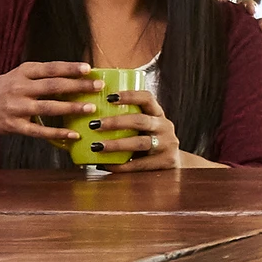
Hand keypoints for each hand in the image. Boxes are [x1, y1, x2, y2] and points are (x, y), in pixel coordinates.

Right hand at [0, 62, 101, 165]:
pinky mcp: (14, 126)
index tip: (89, 68)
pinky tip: (73, 134)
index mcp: (22, 72)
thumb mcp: (17, 76)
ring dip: (72, 108)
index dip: (70, 68)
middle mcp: (19, 88)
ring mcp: (16, 108)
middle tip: (98, 87)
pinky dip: (58, 133)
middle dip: (78, 86)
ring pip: (49, 107)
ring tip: (91, 108)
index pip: (50, 68)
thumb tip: (73, 78)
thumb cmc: (2, 89)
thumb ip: (40, 76)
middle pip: (53, 86)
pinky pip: (39, 131)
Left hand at [91, 89, 217, 169]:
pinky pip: (139, 164)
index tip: (109, 97)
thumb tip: (87, 114)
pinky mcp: (166, 162)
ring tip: (96, 146)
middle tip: (94, 124)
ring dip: (116, 144)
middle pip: (140, 121)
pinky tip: (104, 164)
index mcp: (158, 113)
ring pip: (140, 143)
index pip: (147, 98)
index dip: (129, 95)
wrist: (174, 162)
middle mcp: (165, 126)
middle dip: (116, 122)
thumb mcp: (145, 126)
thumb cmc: (149, 139)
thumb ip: (126, 118)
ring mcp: (167, 144)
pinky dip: (120, 165)